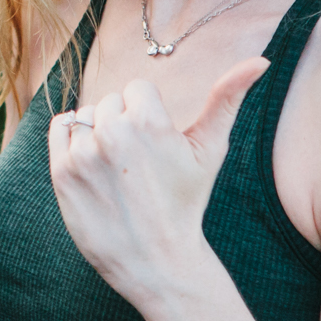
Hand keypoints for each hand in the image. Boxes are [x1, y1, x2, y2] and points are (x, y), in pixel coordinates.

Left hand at [46, 59, 267, 300]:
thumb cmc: (186, 202)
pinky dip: (71, 141)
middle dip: (122, 125)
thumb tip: (260, 60)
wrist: (156, 260)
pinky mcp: (62, 173)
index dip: (148, 116)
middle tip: (138, 164)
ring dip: (97, 135)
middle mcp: (112, 132)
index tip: (155, 148)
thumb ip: (228, 98)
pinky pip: (60, 130)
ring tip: (117, 170)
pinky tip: (91, 164)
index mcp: (148, 120)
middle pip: (110, 103)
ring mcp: (84, 154)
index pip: (136, 90)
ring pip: (86, 117)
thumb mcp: (211, 150)